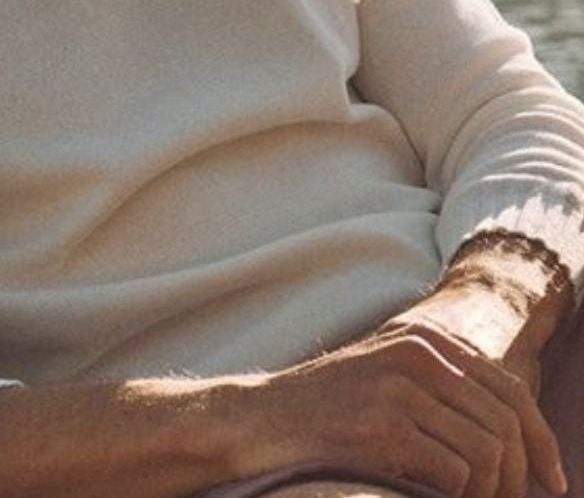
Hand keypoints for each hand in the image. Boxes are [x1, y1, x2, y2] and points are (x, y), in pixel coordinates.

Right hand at [250, 317, 564, 497]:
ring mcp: (399, 384)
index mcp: (425, 338)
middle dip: (519, 475)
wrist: (267, 416)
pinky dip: (458, 496)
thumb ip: (443, 387)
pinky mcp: (384, 422)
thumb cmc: (333, 409)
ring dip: (488, 491)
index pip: (509, 389)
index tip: (552, 480)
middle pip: (506, 421)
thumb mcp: (392, 380)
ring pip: (488, 450)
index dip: (541, 440)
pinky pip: (456, 471)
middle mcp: (417, 352)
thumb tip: (514, 435)